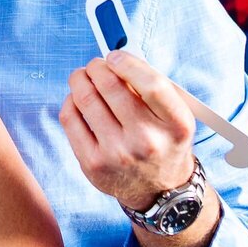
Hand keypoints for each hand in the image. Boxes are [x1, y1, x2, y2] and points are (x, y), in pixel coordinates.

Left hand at [58, 51, 195, 211]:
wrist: (158, 190)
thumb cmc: (163, 141)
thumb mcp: (173, 117)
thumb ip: (149, 87)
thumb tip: (114, 59)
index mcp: (176, 125)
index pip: (152, 85)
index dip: (128, 63)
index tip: (114, 56)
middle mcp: (148, 142)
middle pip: (112, 87)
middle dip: (97, 67)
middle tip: (95, 65)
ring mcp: (118, 155)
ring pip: (86, 99)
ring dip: (80, 79)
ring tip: (83, 77)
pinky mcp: (93, 163)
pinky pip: (71, 119)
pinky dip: (71, 101)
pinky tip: (77, 99)